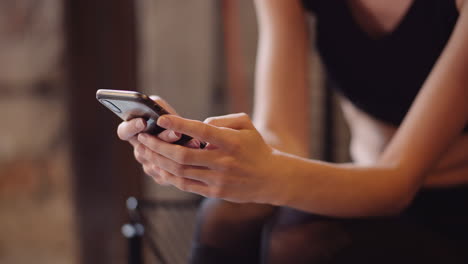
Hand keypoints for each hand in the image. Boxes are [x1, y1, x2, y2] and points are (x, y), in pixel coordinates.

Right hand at [116, 96, 198, 183]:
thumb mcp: (164, 111)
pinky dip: (186, 162)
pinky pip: (171, 173)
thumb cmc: (172, 122)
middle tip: (177, 133)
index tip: (144, 122)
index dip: (132, 127)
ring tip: (194, 142)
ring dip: (178, 150)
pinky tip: (198, 154)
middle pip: (145, 148)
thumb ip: (158, 107)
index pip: (124, 132)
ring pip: (160, 162)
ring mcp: (149, 165)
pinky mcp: (162, 177)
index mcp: (133, 133)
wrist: (188, 143)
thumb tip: (154, 104)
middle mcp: (139, 150)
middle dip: (164, 139)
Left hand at [135, 113, 282, 203]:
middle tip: (143, 137)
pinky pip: (185, 185)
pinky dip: (168, 176)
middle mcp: (223, 162)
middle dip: (158, 146)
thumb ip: (221, 120)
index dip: (179, 125)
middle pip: (183, 155)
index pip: (201, 132)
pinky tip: (157, 168)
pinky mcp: (214, 192)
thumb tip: (197, 125)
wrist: (270, 178)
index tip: (160, 119)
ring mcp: (218, 179)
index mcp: (231, 142)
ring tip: (144, 151)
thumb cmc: (255, 147)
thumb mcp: (246, 125)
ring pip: (180, 172)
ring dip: (158, 161)